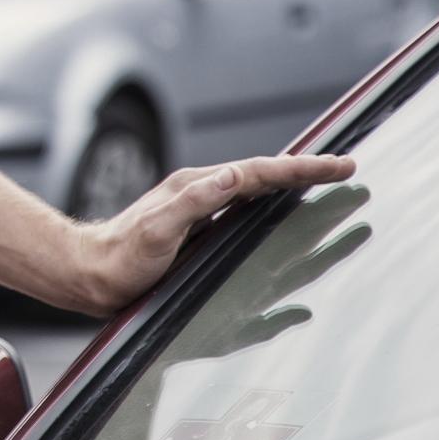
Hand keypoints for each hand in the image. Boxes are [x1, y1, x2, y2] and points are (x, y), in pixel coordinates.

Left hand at [75, 153, 357, 313]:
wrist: (90, 275)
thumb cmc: (122, 257)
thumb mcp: (159, 228)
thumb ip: (196, 202)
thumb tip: (235, 174)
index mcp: (199, 189)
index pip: (260, 172)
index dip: (302, 168)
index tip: (340, 164)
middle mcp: (204, 197)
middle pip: (266, 179)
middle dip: (307, 173)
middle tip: (348, 169)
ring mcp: (204, 216)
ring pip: (260, 199)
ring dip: (296, 193)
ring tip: (331, 191)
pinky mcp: (202, 236)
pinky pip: (247, 221)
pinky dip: (274, 217)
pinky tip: (291, 230)